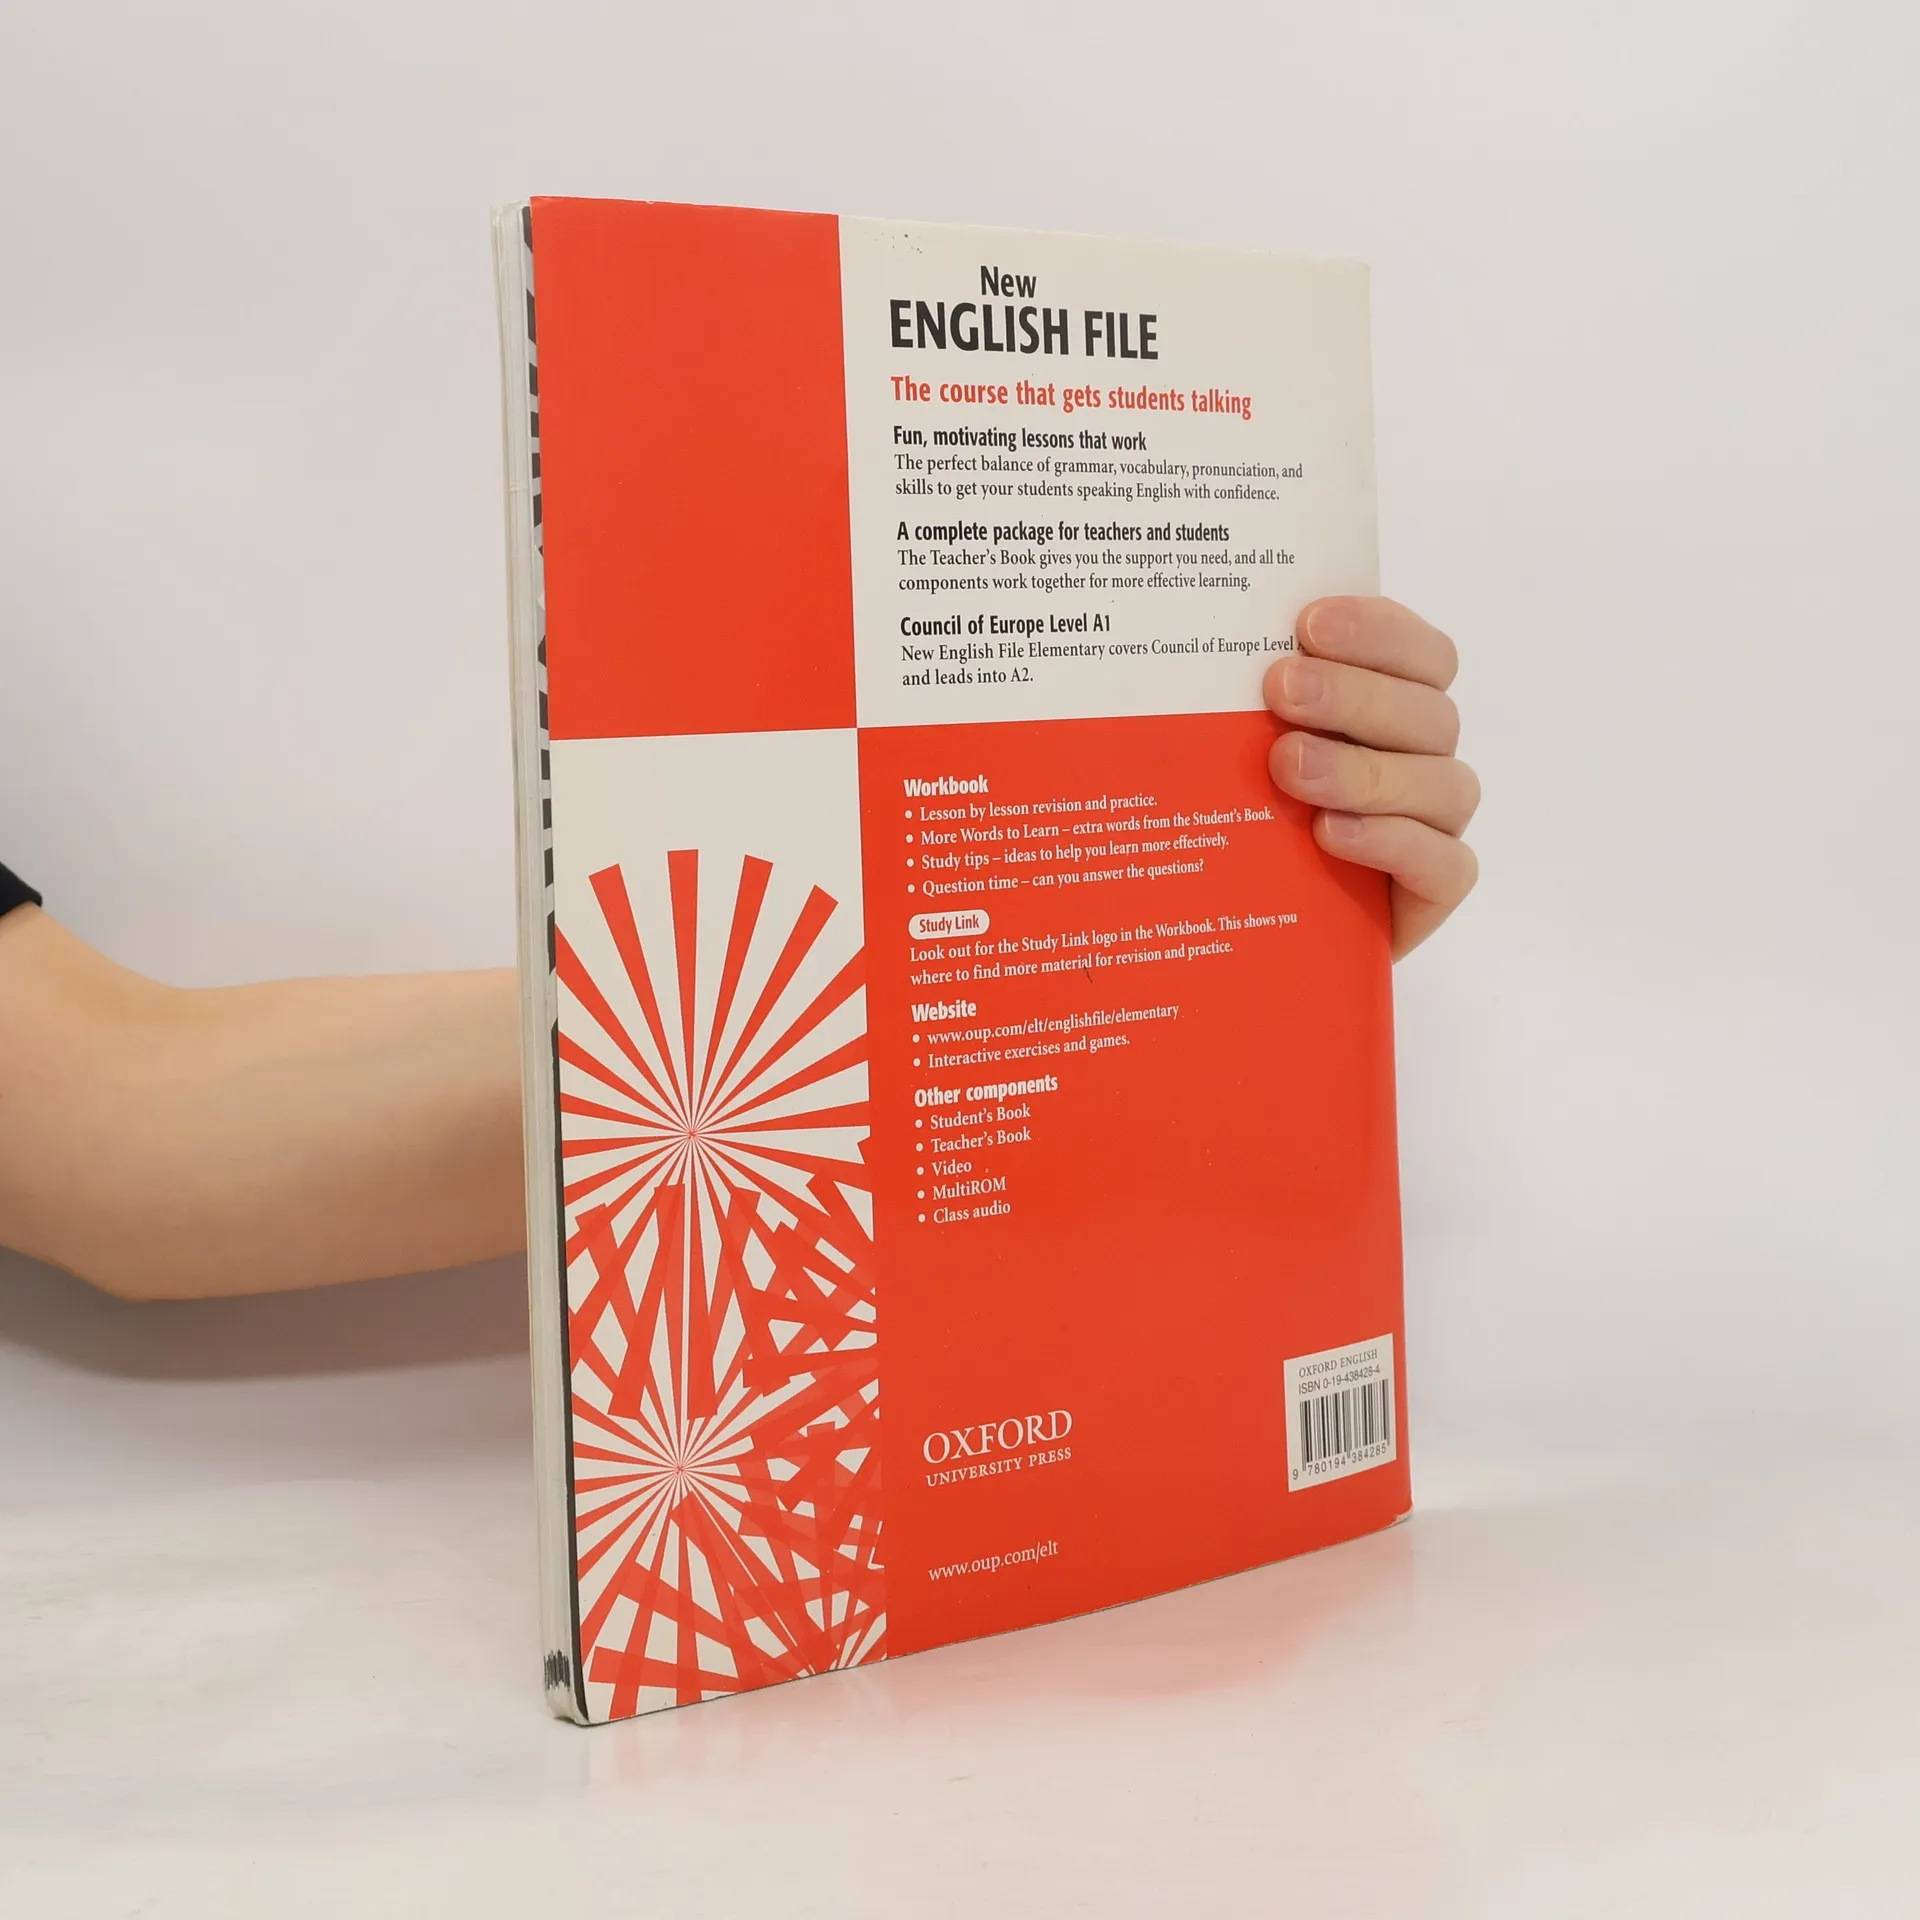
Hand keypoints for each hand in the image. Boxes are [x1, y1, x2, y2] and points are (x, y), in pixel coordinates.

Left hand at [1264, 596, 1478, 958]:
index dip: (1378, 630)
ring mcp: (1434, 825)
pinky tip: (1332, 833)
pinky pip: (1444, 864)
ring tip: (1290, 768)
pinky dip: (1391, 841)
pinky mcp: (1433, 890)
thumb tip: (1169, 648)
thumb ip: (1233, 704)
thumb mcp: (1229, 755)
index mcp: (1393, 704)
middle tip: (1281, 689)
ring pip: (1442, 784)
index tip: (1308, 624)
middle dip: (1354, 694)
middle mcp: (1422, 759)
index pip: (1421, 653)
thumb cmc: (1239, 820)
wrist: (1253, 936)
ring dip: (1364, 770)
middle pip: (1428, 712)